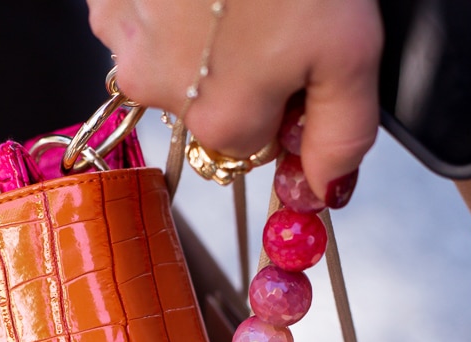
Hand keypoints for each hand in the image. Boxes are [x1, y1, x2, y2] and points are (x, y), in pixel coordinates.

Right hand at [87, 0, 381, 202]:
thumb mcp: (348, 52)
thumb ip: (342, 135)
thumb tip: (326, 193)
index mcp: (222, 123)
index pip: (256, 143)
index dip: (286, 102)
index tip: (303, 54)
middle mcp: (159, 96)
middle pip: (207, 102)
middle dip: (238, 67)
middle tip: (270, 8)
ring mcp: (121, 41)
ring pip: (168, 57)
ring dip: (198, 31)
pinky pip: (138, 15)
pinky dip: (166, 0)